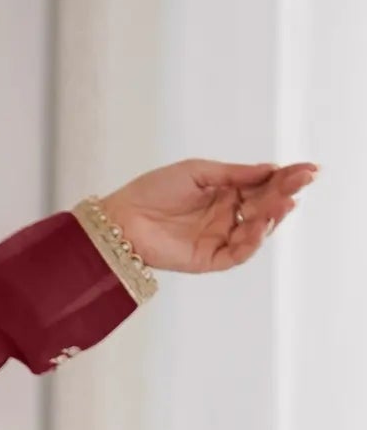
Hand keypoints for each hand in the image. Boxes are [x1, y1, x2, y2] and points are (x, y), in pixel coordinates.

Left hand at [100, 157, 316, 274]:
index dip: (285, 178)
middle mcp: (225, 216)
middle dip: (284, 194)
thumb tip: (272, 170)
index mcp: (225, 193)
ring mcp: (218, 239)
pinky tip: (259, 225)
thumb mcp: (200, 172)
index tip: (307, 169)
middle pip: (263, 207)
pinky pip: (236, 254)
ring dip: (271, 217)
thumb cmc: (154, 189)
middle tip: (301, 183)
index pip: (262, 186)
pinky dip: (251, 242)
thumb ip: (236, 175)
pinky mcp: (207, 260)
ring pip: (254, 232)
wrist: (122, 218)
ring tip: (282, 202)